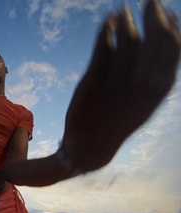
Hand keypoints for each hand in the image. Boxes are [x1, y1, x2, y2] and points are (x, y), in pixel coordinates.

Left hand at [62, 0, 179, 171]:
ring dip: (127, 20)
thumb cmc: (120, 121)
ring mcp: (116, 85)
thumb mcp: (144, 103)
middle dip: (154, 13)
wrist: (91, 147)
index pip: (173, 49)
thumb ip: (153, 77)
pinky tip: (107, 21)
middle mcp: (141, 86)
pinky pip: (102, 49)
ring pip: (127, 41)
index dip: (173, 25)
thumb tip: (155, 44)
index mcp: (158, 91)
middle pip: (153, 39)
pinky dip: (105, 31)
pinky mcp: (92, 84)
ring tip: (123, 10)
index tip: (169, 10)